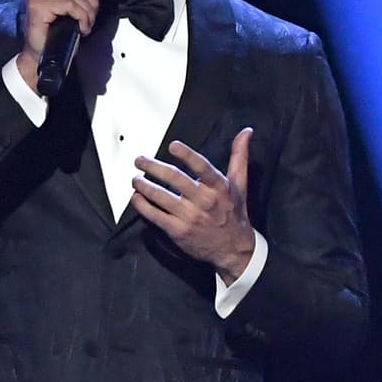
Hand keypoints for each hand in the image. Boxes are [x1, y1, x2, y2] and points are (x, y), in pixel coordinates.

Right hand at [15, 0, 102, 91]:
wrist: (39, 55)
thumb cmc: (54, 33)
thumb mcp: (66, 8)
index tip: (94, 5)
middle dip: (91, 3)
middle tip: (91, 20)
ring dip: (87, 13)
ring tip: (86, 25)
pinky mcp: (38, 7)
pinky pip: (70, 6)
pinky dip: (81, 17)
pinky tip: (82, 29)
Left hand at [131, 129, 255, 278]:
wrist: (233, 249)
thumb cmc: (234, 214)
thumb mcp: (240, 184)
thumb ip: (239, 156)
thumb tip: (246, 132)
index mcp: (219, 187)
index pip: (202, 167)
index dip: (187, 155)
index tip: (172, 146)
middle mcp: (204, 201)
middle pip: (174, 179)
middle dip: (153, 166)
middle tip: (140, 160)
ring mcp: (190, 217)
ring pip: (161, 196)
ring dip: (144, 185)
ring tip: (135, 178)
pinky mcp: (179, 231)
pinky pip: (155, 216)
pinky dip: (142, 205)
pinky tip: (136, 198)